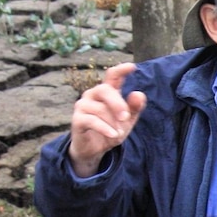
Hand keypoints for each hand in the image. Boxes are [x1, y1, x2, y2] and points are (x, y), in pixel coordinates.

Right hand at [68, 62, 146, 176]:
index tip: (132, 67)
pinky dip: (105, 128)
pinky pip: (92, 120)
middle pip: (105, 89)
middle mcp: (93, 94)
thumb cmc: (111, 130)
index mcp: (107, 92)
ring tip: (119, 134)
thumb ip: (134, 108)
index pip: (112, 75)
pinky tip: (114, 135)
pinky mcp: (77, 119)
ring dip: (113, 122)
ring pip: (100, 109)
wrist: (95, 150)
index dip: (121, 70)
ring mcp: (83, 105)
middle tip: (126, 117)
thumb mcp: (127, 121)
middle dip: (118, 103)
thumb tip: (139, 94)